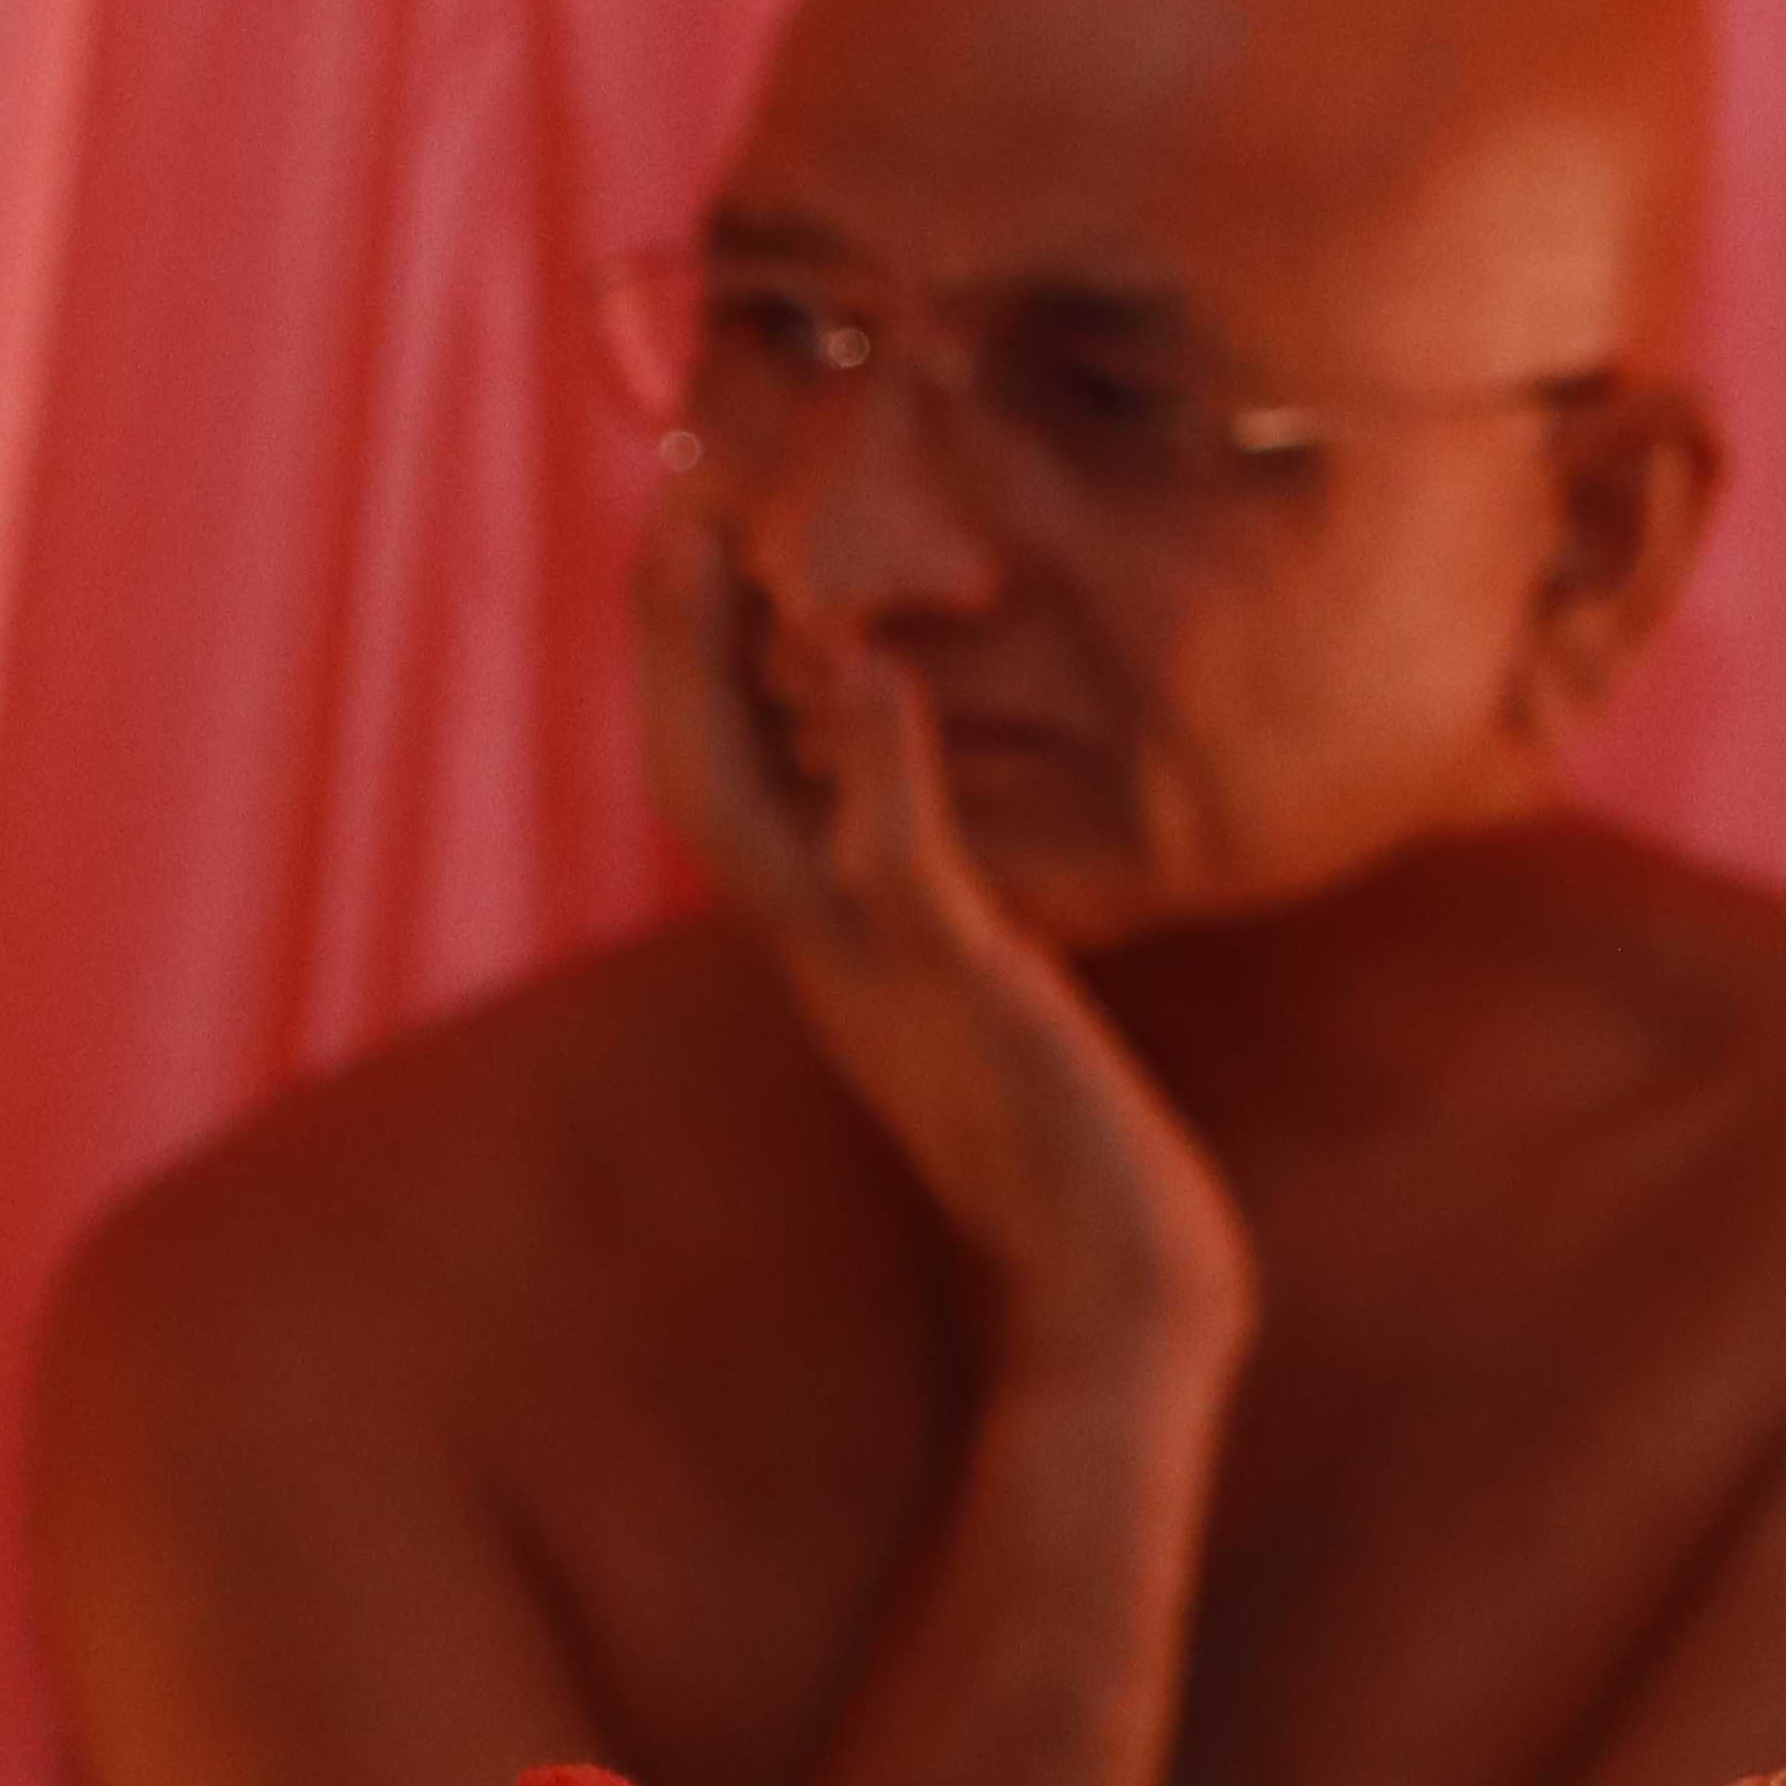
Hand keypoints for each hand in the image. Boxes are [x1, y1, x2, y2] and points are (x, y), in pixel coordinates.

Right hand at [635, 488, 1254, 1381]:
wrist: (1117, 1293)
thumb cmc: (1075, 1162)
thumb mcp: (995, 1018)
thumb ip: (952, 931)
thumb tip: (939, 856)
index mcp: (830, 955)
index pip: (722, 787)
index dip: (693, 667)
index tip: (696, 540)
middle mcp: (823, 959)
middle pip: (688, 773)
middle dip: (667, 635)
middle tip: (671, 492)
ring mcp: (876, 979)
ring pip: (743, 806)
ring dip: (719, 667)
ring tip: (717, 530)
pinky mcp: (962, 995)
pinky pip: (895, 862)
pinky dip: (878, 762)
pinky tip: (874, 669)